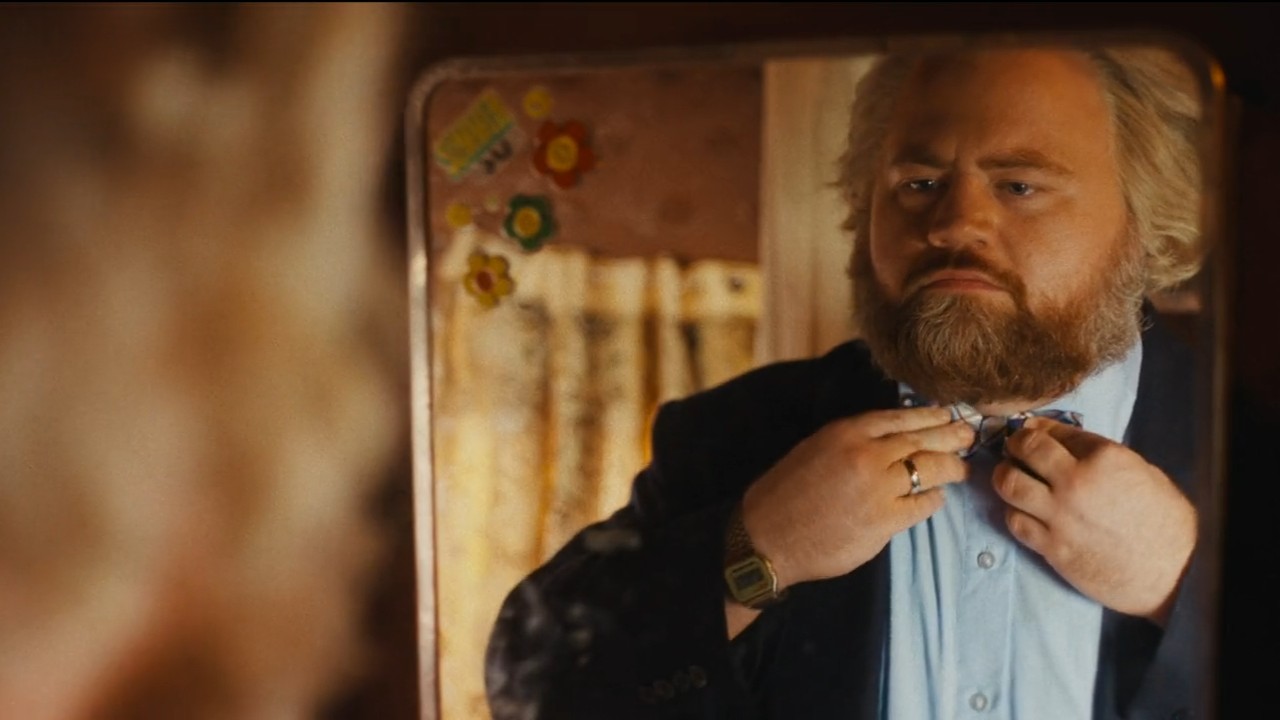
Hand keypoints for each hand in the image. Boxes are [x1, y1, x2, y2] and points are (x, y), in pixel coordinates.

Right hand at [741, 407, 972, 588]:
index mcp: (845, 432)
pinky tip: (937, 497)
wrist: (767, 538)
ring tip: (961, 469)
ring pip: (929, 469)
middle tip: (968, 435)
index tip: (946, 414)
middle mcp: (865, 455)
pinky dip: (933, 500)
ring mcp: (877, 488)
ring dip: (951, 468)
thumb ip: (850, 442)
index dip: (929, 415)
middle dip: (951, 436)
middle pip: (922, 439)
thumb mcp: (813, 449)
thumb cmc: (783, 494)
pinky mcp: (884, 521)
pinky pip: (922, 505)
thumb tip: (888, 440)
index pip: (900, 417)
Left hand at [994, 416, 1196, 623]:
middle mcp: (1076, 481)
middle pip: (1025, 450)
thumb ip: (1099, 456)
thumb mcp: (1141, 472)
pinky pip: (1015, 522)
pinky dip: (1014, 512)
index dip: (1038, 429)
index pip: (1054, 431)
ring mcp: (1060, 516)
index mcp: (1104, 457)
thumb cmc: (1166, 522)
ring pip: (1009, 484)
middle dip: (1015, 445)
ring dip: (1005, 477)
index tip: (1031, 431)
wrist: (1174, 574)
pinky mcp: (1052, 547)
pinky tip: (1022, 511)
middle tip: (1014, 449)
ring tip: (1010, 478)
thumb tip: (1065, 445)